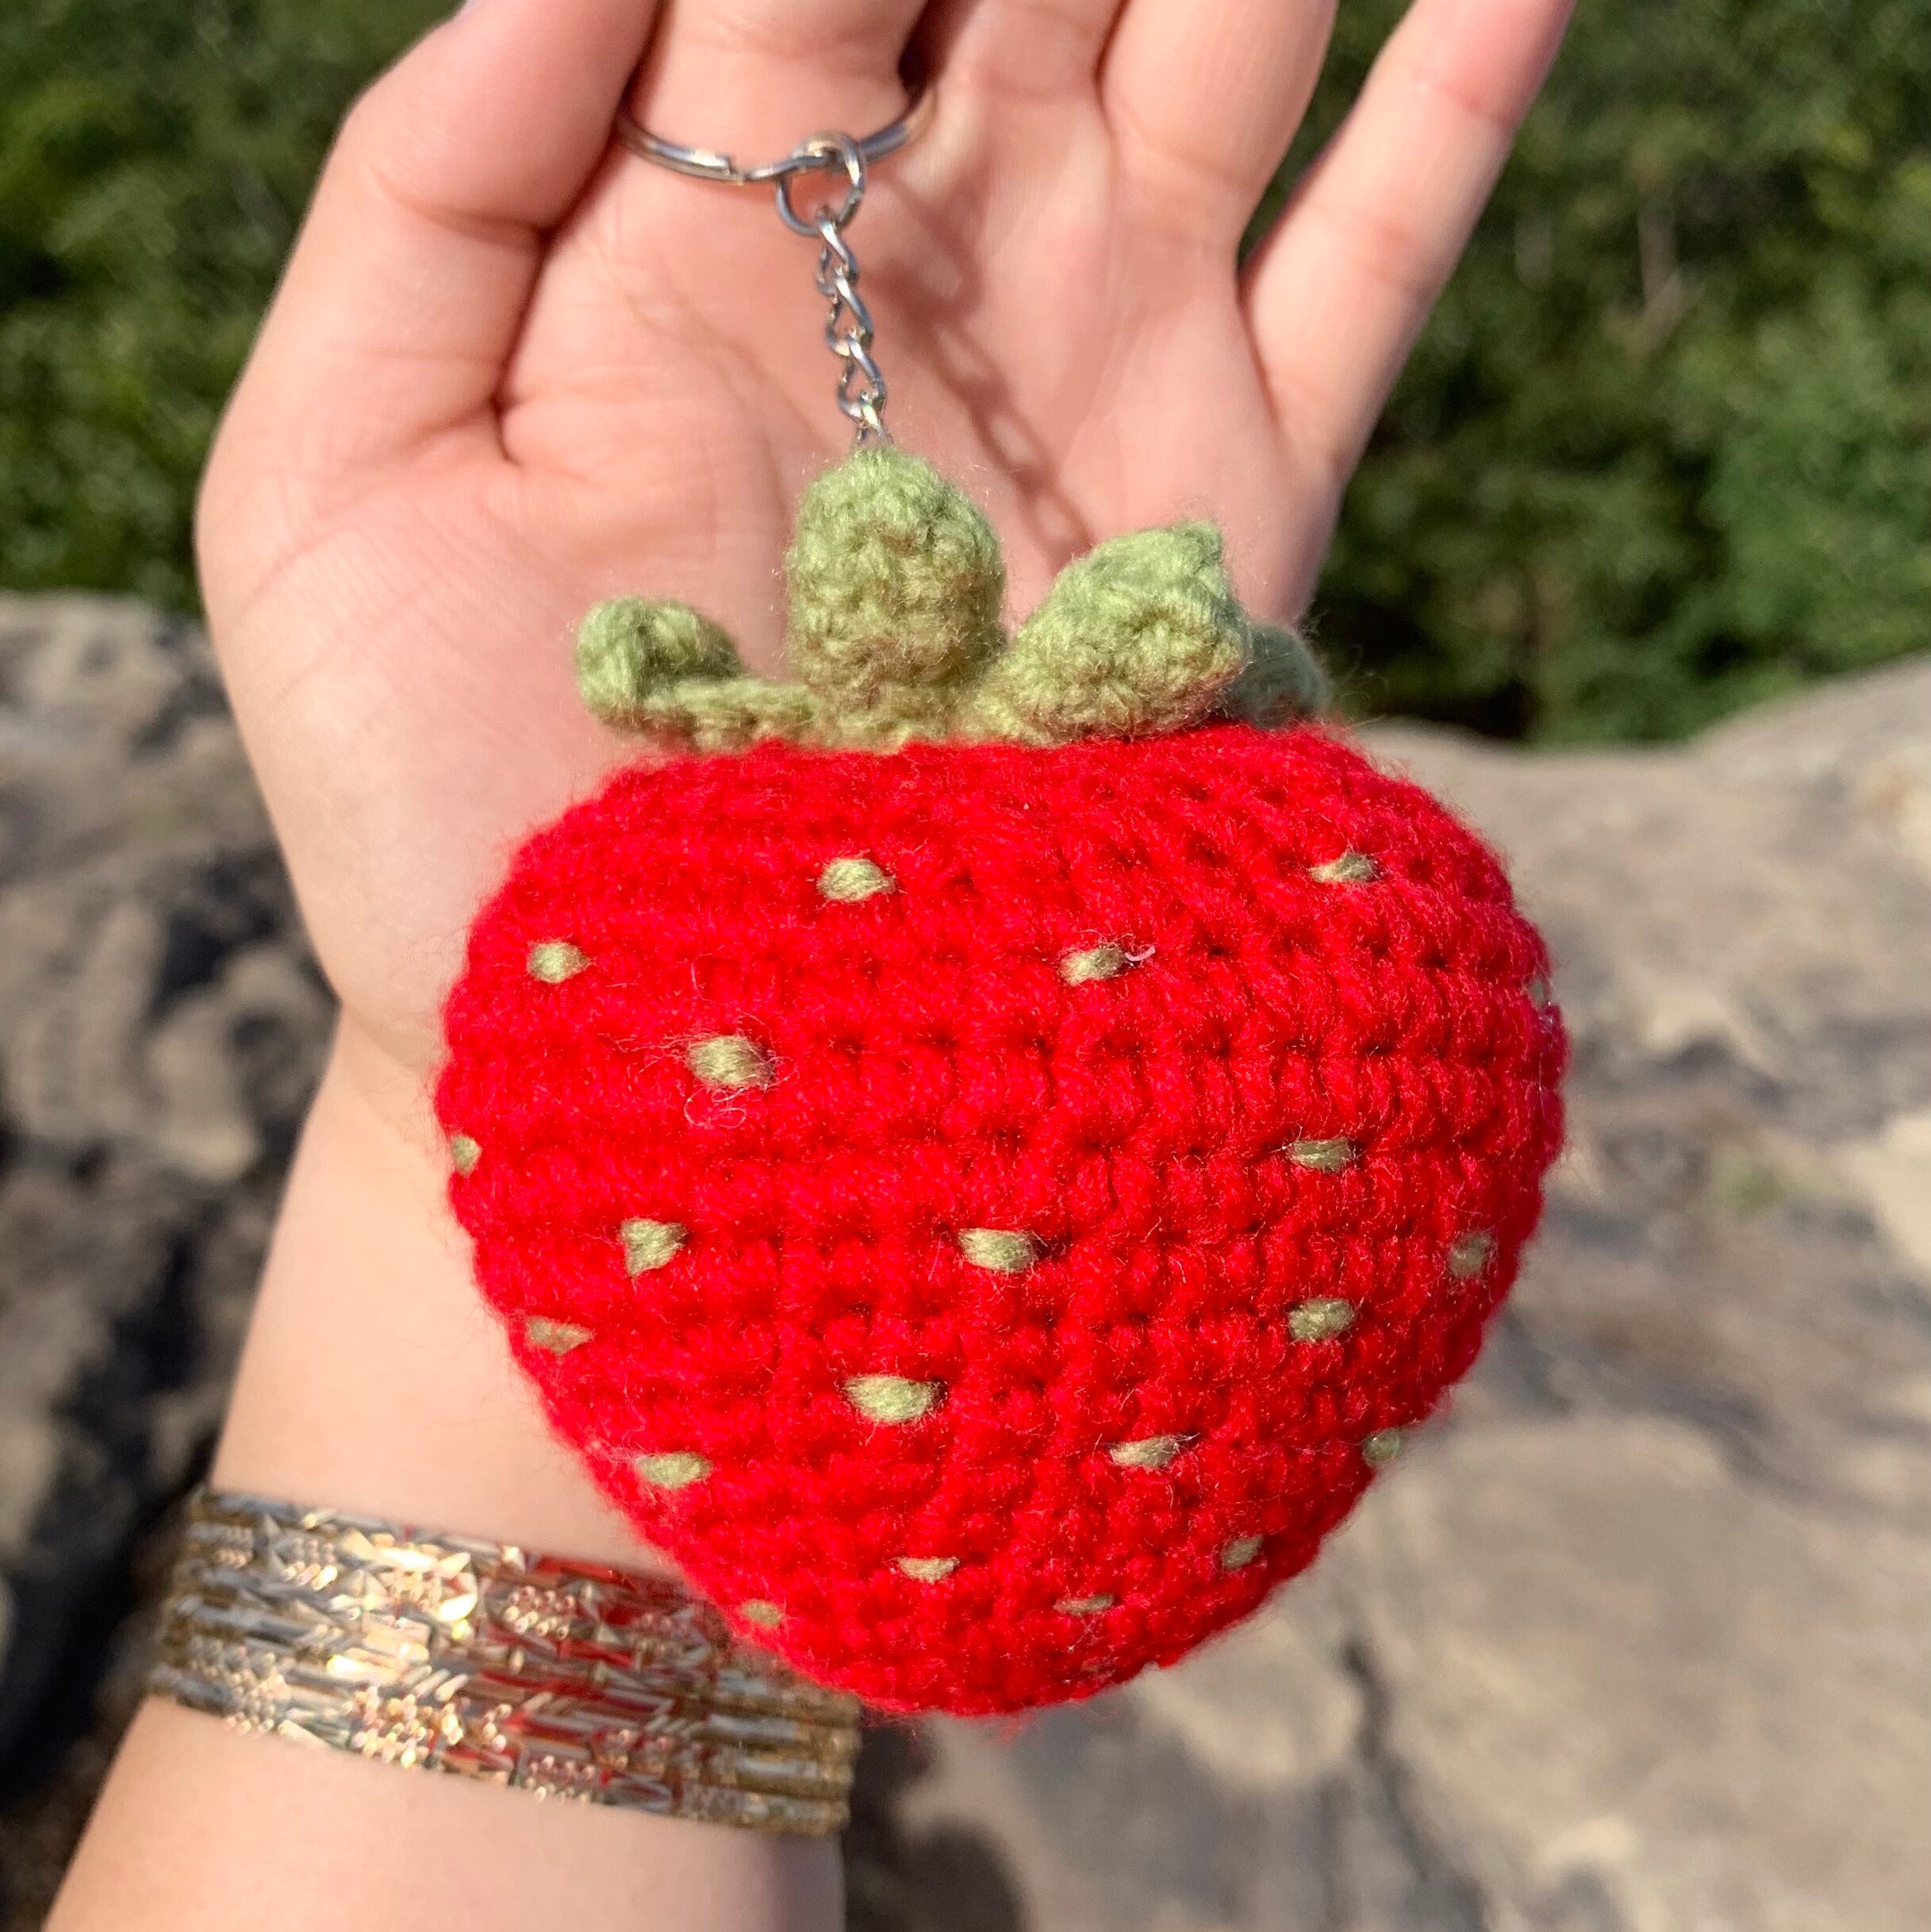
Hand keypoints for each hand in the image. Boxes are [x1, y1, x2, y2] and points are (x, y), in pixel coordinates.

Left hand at [199, 0, 1570, 1084]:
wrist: (651, 1037)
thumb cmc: (444, 796)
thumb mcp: (328, 485)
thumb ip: (424, 181)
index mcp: (698, 216)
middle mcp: (921, 255)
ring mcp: (1094, 363)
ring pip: (1227, 30)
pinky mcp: (1230, 507)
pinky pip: (1379, 259)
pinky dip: (1464, 91)